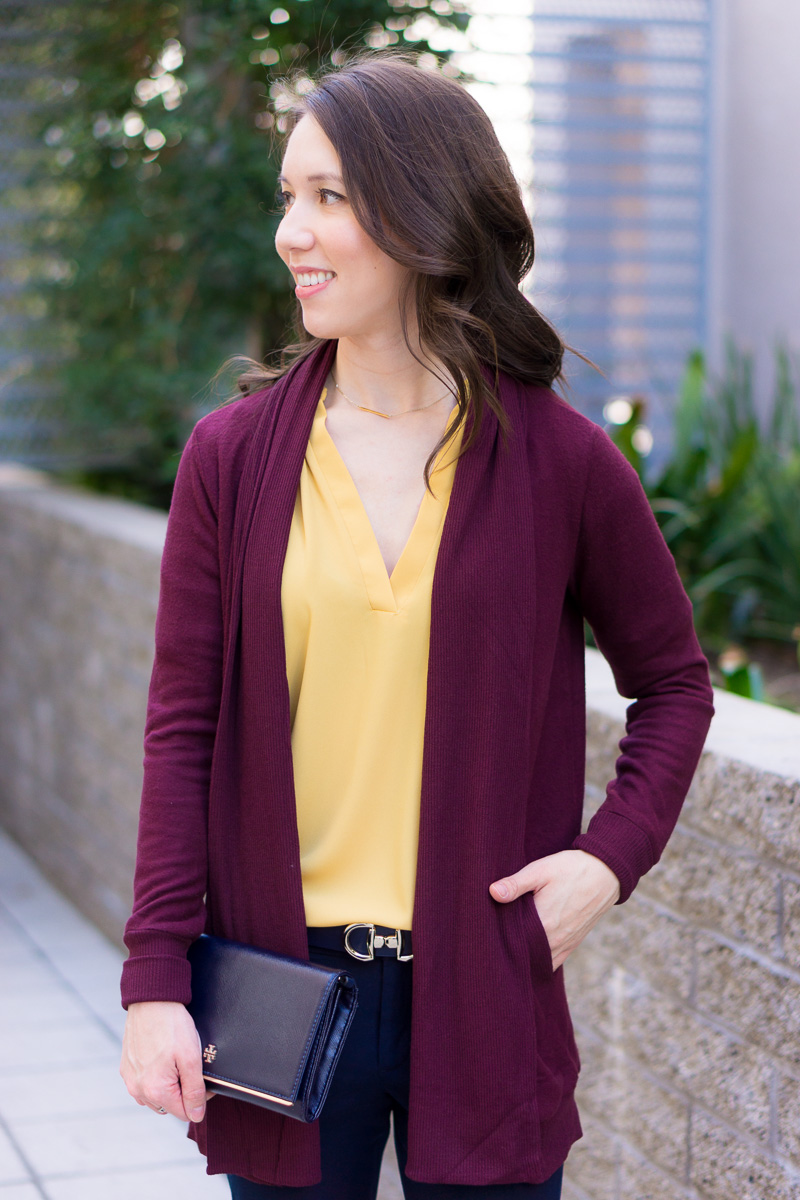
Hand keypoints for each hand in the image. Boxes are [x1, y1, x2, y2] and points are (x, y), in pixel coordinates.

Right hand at [120, 1000, 214, 1122]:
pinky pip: (144, 1084)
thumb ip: (195, 1090)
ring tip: (175, 1060)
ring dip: (168, 1086)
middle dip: (183, 1092)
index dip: (199, 1098)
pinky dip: (155, 1077)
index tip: (203, 1078)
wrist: (151, 1000)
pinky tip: (162, 1057)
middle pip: (169, 1106)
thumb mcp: (191, 1058)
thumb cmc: (172, 1026)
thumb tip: (196, 1115)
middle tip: (189, 1065)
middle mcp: (139, 1090)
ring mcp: (130, 1080)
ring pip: (156, 1096)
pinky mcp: (126, 1068)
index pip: (185, 1113)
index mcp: (156, 1091)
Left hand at [489, 849, 620, 970]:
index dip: (498, 938)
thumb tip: (492, 893)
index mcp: (544, 923)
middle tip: (492, 939)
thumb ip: (516, 884)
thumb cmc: (571, 869)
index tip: (486, 932)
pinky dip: (539, 959)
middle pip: (524, 954)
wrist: (605, 873)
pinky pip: (552, 961)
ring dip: (525, 956)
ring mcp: (565, 944)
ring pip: (538, 961)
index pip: (512, 941)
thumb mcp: (540, 870)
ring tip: (509, 944)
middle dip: (509, 949)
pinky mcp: (573, 944)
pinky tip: (529, 950)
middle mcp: (554, 940)